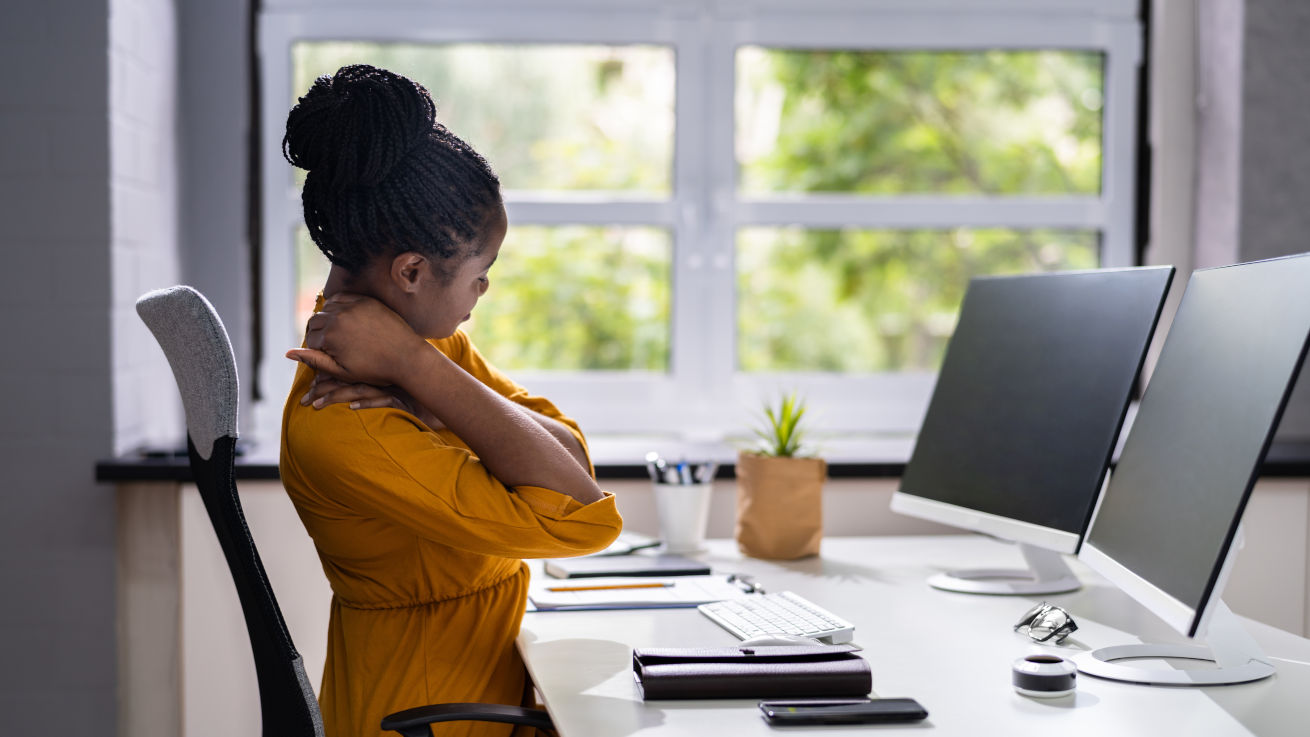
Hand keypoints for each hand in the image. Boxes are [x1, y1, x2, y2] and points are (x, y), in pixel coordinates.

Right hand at [286, 293, 427, 386]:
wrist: (407, 357)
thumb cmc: (374, 369)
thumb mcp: (341, 371)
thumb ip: (314, 360)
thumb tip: (287, 353)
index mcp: (330, 336)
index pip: (310, 338)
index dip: (316, 349)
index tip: (328, 356)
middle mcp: (338, 317)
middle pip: (315, 321)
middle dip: (319, 333)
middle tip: (332, 345)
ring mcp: (353, 306)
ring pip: (328, 308)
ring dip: (328, 318)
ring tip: (339, 333)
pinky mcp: (366, 300)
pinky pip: (344, 298)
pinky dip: (340, 306)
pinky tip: (346, 318)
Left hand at [301, 377, 446, 431]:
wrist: (446, 395)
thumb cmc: (419, 391)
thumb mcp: (395, 384)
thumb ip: (375, 381)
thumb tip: (351, 390)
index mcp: (378, 366)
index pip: (347, 366)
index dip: (327, 374)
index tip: (310, 384)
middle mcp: (382, 374)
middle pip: (347, 378)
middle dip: (323, 389)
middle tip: (304, 400)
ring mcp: (392, 387)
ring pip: (359, 389)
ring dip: (336, 397)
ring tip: (315, 405)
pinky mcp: (403, 400)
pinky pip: (382, 400)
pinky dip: (367, 404)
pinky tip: (352, 409)